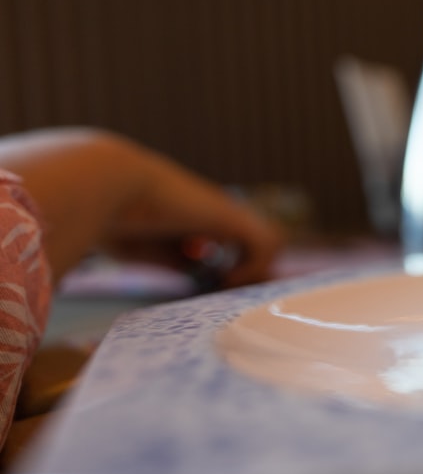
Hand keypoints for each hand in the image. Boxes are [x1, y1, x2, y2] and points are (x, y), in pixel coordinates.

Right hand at [0, 128, 283, 285]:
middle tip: (225, 290)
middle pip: (255, 246)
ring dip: (253, 272)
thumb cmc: (108, 215)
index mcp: (191, 219)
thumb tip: (179, 279)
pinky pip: (267, 244)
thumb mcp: (140, 249)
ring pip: (267, 244)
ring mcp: (223, 213)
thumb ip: (167, 262)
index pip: (229, 246)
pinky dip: (252, 268)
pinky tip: (224, 275)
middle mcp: (212, 214)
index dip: (228, 270)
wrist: (104, 182)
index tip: (209, 285)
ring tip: (225, 283)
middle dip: (248, 275)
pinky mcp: (229, 215)